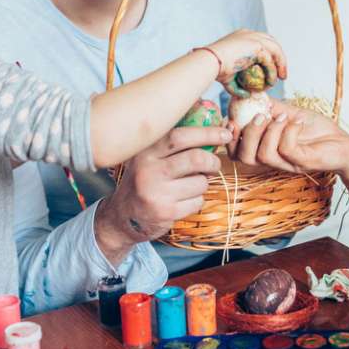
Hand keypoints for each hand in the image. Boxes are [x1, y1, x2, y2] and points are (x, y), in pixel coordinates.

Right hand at [95, 125, 230, 262]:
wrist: (122, 217)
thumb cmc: (144, 180)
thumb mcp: (149, 158)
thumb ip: (173, 145)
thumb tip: (215, 131)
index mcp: (146, 151)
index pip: (180, 136)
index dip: (207, 133)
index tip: (225, 134)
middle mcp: (148, 170)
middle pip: (196, 158)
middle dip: (212, 161)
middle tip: (214, 165)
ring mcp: (157, 192)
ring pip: (201, 182)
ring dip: (203, 184)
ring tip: (191, 186)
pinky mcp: (166, 212)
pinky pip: (197, 201)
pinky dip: (197, 200)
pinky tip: (183, 201)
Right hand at [206, 30, 286, 97]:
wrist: (210, 63)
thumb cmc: (215, 70)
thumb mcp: (229, 77)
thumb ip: (239, 84)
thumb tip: (247, 94)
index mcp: (242, 36)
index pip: (262, 42)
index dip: (270, 55)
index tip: (274, 68)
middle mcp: (249, 34)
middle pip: (272, 43)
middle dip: (279, 58)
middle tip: (282, 74)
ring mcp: (253, 38)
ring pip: (275, 50)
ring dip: (281, 64)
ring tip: (282, 78)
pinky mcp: (256, 45)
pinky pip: (270, 60)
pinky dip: (272, 71)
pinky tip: (270, 82)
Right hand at [228, 99, 348, 173]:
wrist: (344, 143)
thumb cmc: (318, 131)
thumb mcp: (290, 114)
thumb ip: (270, 107)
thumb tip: (251, 94)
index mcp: (265, 150)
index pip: (235, 153)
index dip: (229, 138)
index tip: (232, 118)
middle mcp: (274, 161)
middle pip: (244, 158)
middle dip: (247, 133)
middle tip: (261, 115)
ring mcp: (288, 164)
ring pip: (263, 155)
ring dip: (270, 130)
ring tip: (283, 116)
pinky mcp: (303, 163)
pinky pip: (287, 149)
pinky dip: (289, 130)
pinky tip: (298, 121)